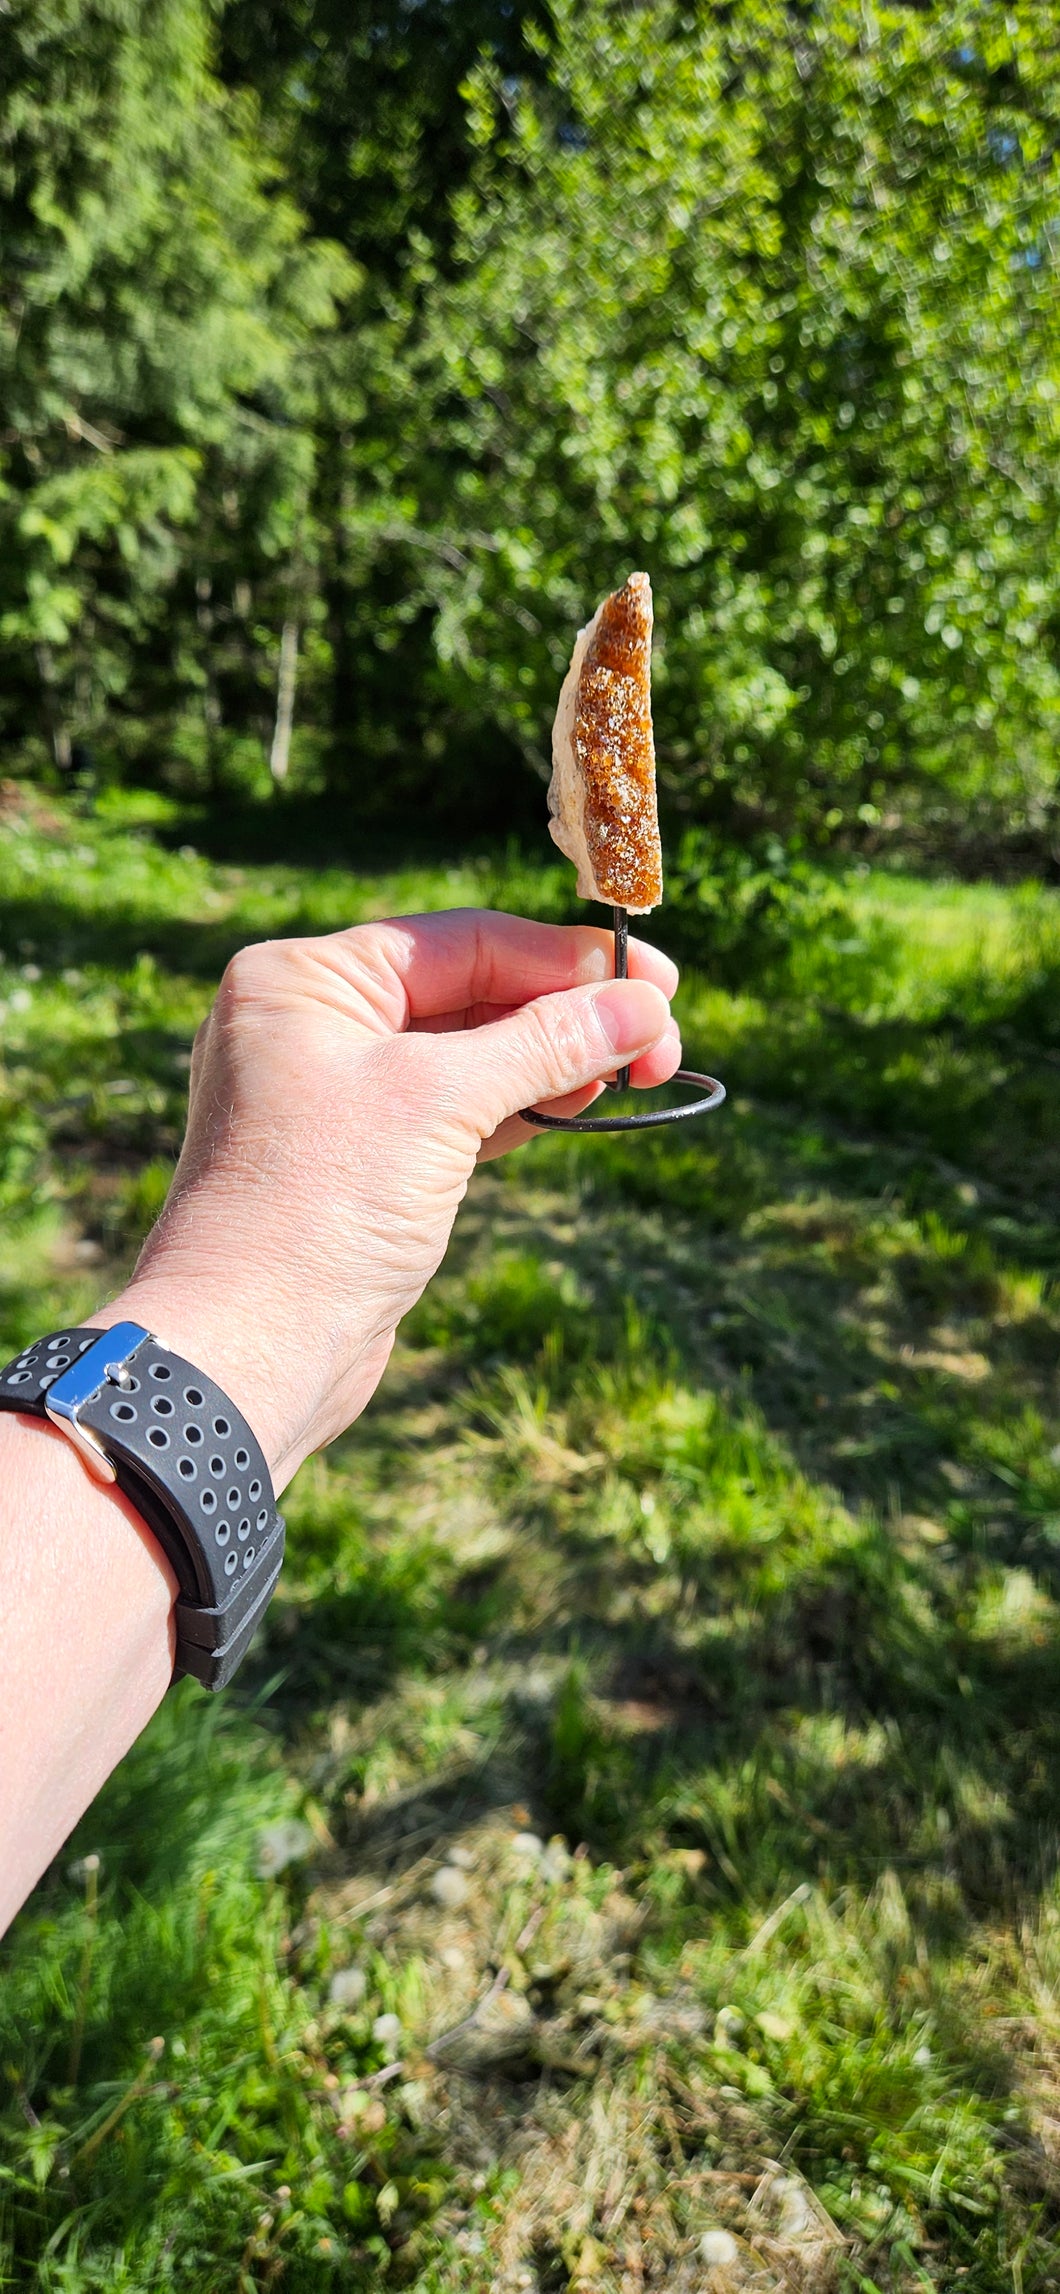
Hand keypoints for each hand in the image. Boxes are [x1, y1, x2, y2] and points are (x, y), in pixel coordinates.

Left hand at [94, 912, 679, 1487]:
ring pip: (470, 1054)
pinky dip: (520, 1106)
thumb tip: (644, 1002)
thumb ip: (546, 1042)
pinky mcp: (363, 1164)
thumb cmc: (319, 1209)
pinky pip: (456, 1111)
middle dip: (569, 1011)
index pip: (463, 941)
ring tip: (640, 1069)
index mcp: (305, 980)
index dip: (568, 958)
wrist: (249, 1352)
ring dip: (554, 1059)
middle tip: (662, 1038)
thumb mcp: (442, 1102)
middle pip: (471, 991)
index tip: (660, 979)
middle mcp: (313, 1025)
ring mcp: (336, 1097)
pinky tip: (581, 1103)